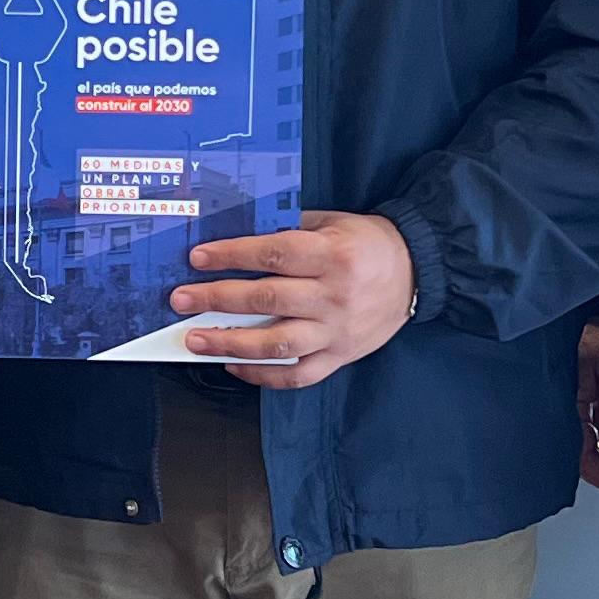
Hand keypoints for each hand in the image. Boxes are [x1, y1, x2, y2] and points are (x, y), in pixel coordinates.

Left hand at [170, 211, 415, 388]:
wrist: (417, 270)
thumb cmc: (365, 242)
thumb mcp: (331, 223)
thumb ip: (289, 230)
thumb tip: (234, 237)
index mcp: (331, 255)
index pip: (274, 253)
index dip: (232, 256)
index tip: (197, 258)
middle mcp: (334, 295)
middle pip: (268, 299)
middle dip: (217, 299)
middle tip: (181, 300)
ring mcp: (337, 331)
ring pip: (278, 344)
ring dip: (230, 343)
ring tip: (196, 340)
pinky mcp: (342, 356)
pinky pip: (298, 374)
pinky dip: (263, 375)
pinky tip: (233, 365)